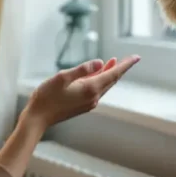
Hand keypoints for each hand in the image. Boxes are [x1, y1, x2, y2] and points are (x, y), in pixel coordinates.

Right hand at [22, 55, 139, 130]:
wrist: (38, 118)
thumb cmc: (46, 97)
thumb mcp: (62, 77)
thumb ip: (82, 69)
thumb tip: (100, 62)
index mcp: (90, 88)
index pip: (113, 74)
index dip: (126, 65)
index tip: (137, 57)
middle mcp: (93, 97)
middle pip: (112, 80)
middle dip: (120, 68)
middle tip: (129, 58)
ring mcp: (88, 103)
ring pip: (104, 85)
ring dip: (110, 74)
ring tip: (113, 62)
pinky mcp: (82, 105)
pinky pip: (97, 90)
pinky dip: (100, 80)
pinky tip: (96, 75)